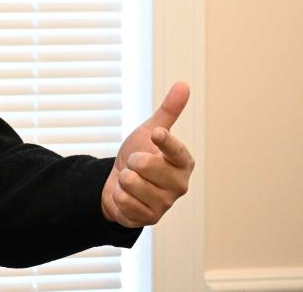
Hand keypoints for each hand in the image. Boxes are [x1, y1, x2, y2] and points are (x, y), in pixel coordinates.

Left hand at [101, 81, 194, 227]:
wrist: (119, 184)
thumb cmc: (140, 155)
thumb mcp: (148, 131)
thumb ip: (168, 111)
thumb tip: (183, 85)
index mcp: (183, 161)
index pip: (177, 151)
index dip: (165, 142)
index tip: (155, 133)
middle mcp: (179, 184)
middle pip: (146, 166)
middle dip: (131, 161)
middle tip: (135, 164)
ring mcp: (166, 203)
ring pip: (132, 183)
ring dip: (124, 179)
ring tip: (131, 180)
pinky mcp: (150, 219)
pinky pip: (124, 201)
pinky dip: (119, 196)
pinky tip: (126, 196)